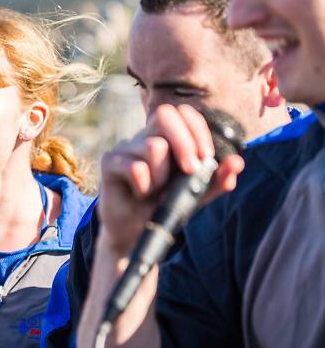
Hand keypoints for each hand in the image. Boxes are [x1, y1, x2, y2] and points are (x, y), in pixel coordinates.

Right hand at [98, 104, 243, 256]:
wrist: (136, 234)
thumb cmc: (163, 208)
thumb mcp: (196, 194)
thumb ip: (216, 179)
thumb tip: (236, 163)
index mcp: (166, 139)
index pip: (183, 113)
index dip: (198, 130)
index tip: (207, 157)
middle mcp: (144, 137)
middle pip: (165, 115)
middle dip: (185, 142)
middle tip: (190, 170)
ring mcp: (125, 148)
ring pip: (153, 146)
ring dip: (162, 176)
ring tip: (156, 191)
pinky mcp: (109, 163)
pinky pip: (135, 167)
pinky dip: (145, 186)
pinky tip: (141, 195)